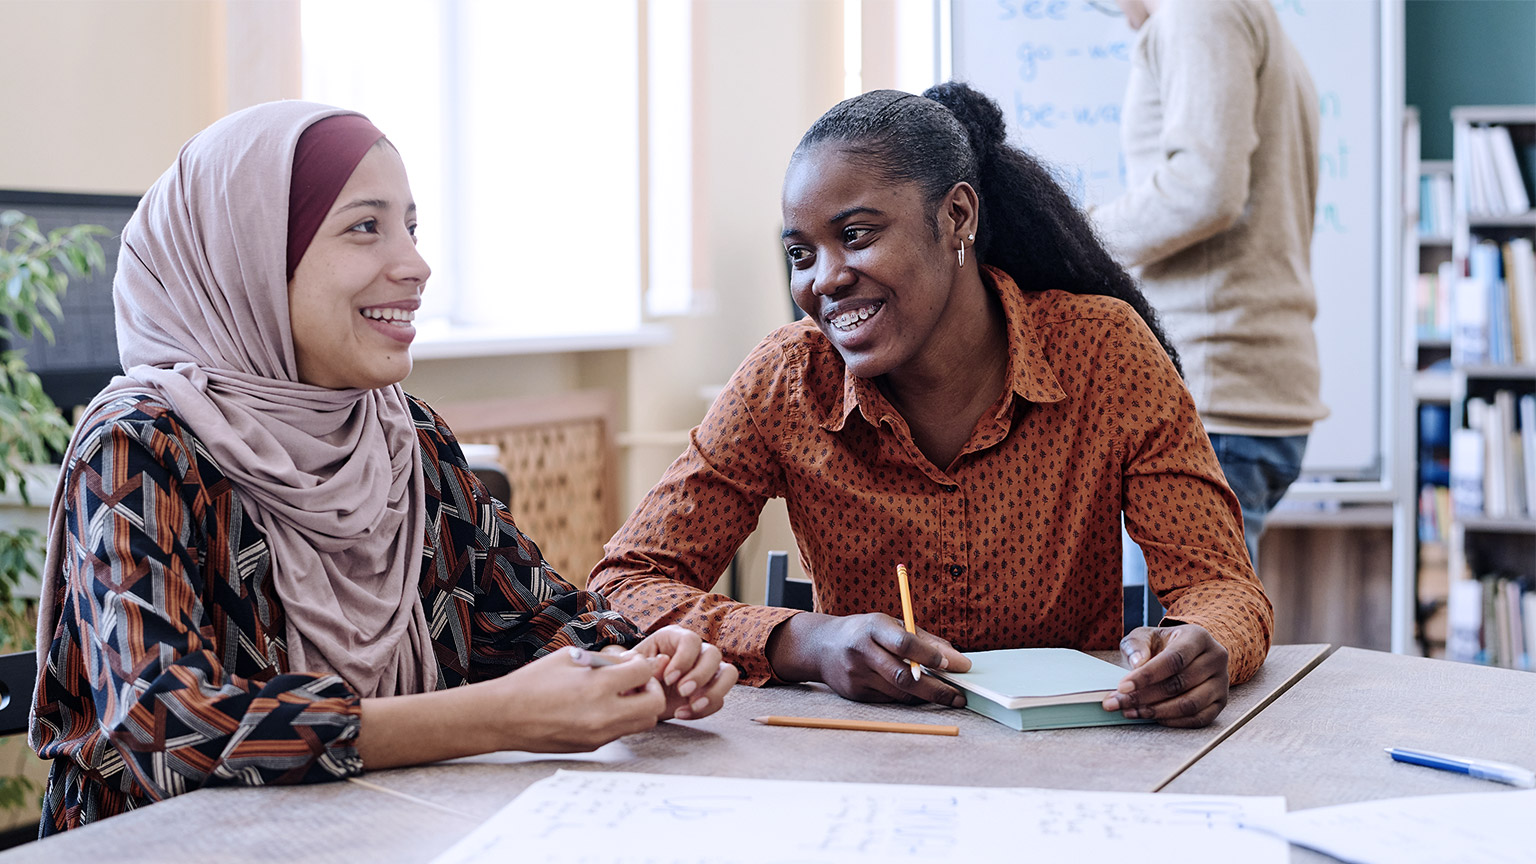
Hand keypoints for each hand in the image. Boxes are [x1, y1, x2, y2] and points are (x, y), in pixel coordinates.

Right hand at [490, 647, 667, 751]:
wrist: (504, 717)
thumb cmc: (533, 682)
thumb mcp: (570, 658)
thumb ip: (606, 660)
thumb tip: (633, 661)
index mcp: (597, 686)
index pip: (644, 673)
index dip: (644, 664)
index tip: (636, 663)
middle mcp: (603, 715)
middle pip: (654, 705)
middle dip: (651, 689)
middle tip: (637, 681)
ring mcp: (599, 735)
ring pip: (643, 723)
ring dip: (640, 706)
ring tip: (621, 694)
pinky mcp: (592, 747)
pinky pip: (621, 732)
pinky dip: (622, 718)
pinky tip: (602, 707)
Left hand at [625, 625, 738, 720]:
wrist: (636, 698)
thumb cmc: (634, 677)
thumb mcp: (630, 668)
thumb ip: (640, 663)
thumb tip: (662, 661)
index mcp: (674, 638)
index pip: (691, 640)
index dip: (683, 659)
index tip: (668, 679)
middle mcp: (695, 651)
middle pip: (713, 654)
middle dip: (700, 675)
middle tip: (682, 692)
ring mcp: (707, 671)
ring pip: (729, 673)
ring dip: (714, 691)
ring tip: (692, 705)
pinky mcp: (710, 690)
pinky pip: (720, 699)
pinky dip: (705, 709)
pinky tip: (682, 713)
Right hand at [765, 612, 971, 705]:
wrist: (821, 646)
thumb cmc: (865, 632)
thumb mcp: (891, 625)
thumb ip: (924, 640)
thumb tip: (955, 659)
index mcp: (873, 627)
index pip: (904, 643)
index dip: (930, 655)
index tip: (955, 665)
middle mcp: (861, 651)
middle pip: (903, 676)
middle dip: (936, 688)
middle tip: (959, 695)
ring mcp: (856, 674)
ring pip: (899, 692)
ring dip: (926, 696)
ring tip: (945, 695)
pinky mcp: (855, 693)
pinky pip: (889, 700)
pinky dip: (907, 698)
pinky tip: (917, 693)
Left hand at [1101, 624, 1228, 727]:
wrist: (1187, 652)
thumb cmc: (1163, 644)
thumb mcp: (1146, 636)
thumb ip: (1137, 645)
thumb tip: (1137, 663)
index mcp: (1198, 637)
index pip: (1174, 659)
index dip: (1147, 675)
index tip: (1122, 687)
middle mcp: (1215, 659)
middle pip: (1180, 683)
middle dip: (1144, 696)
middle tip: (1118, 703)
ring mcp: (1221, 682)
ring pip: (1190, 704)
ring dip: (1157, 711)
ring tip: (1131, 712)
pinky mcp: (1221, 702)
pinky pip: (1199, 718)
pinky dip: (1173, 721)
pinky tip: (1152, 717)